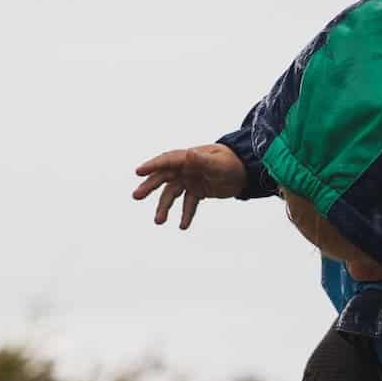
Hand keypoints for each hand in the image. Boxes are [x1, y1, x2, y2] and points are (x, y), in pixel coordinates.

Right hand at [131, 144, 247, 229]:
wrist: (246, 172)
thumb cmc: (232, 163)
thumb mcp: (219, 162)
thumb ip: (203, 160)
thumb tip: (189, 154)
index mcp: (188, 158)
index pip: (167, 161)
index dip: (152, 166)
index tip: (138, 172)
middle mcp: (185, 168)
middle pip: (163, 178)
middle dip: (149, 187)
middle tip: (136, 196)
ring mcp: (190, 180)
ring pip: (172, 194)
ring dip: (165, 207)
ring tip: (159, 221)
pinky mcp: (197, 191)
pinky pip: (188, 204)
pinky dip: (185, 214)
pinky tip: (183, 226)